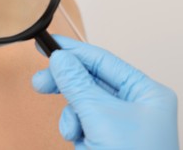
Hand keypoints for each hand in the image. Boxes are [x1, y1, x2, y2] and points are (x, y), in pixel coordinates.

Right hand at [32, 35, 178, 149]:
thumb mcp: (99, 116)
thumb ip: (76, 83)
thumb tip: (60, 59)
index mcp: (144, 92)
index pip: (103, 61)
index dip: (74, 51)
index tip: (50, 45)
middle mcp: (134, 104)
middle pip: (90, 80)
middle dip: (65, 84)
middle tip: (40, 82)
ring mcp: (119, 122)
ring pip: (82, 102)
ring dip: (71, 114)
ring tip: (74, 130)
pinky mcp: (105, 137)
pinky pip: (81, 121)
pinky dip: (75, 129)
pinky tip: (81, 142)